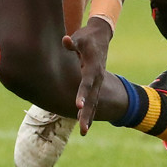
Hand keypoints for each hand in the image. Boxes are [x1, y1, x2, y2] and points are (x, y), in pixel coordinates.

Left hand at [62, 16, 112, 134]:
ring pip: (95, 102)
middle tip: (82, 128)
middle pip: (93, 98)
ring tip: (83, 132)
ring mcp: (99, 81)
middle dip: (87, 113)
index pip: (87, 82)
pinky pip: (94, 101)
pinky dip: (90, 112)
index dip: (82, 93)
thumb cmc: (87, 37)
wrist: (100, 35)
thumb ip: (72, 42)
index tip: (77, 105)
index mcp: (93, 66)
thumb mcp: (80, 37)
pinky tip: (85, 123)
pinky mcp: (97, 84)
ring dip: (89, 117)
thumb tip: (65, 40)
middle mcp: (98, 77)